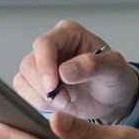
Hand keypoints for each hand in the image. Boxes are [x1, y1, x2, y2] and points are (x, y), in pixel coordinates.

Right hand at [14, 19, 138, 123]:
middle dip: (45, 87)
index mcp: (69, 33)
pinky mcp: (36, 83)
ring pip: (24, 78)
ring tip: (67, 101)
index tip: (52, 86)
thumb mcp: (113, 68)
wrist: (114, 99)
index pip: (44, 44)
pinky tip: (58, 105)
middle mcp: (52, 46)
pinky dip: (38, 103)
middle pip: (30, 63)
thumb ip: (92, 65)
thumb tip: (64, 71)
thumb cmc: (114, 77)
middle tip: (67, 99)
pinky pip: (24, 92)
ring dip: (42, 97)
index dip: (45, 65)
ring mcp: (42, 64)